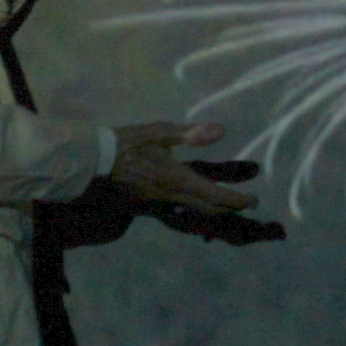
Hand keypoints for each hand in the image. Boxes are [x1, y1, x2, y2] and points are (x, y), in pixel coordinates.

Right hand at [112, 120, 259, 215]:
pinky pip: (176, 214)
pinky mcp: (146, 206)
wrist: (91, 162)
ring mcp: (158, 205)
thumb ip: (190, 134)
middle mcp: (171, 197)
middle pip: (208, 210)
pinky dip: (193, 211)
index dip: (237, 200)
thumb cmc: (126, 143)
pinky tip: (195, 204)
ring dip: (213, 211)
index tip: (254, 201)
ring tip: (226, 205)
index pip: (215, 196)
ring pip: (193, 214)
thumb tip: (221, 131)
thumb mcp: (158, 132)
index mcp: (177, 179)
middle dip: (229, 209)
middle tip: (246, 204)